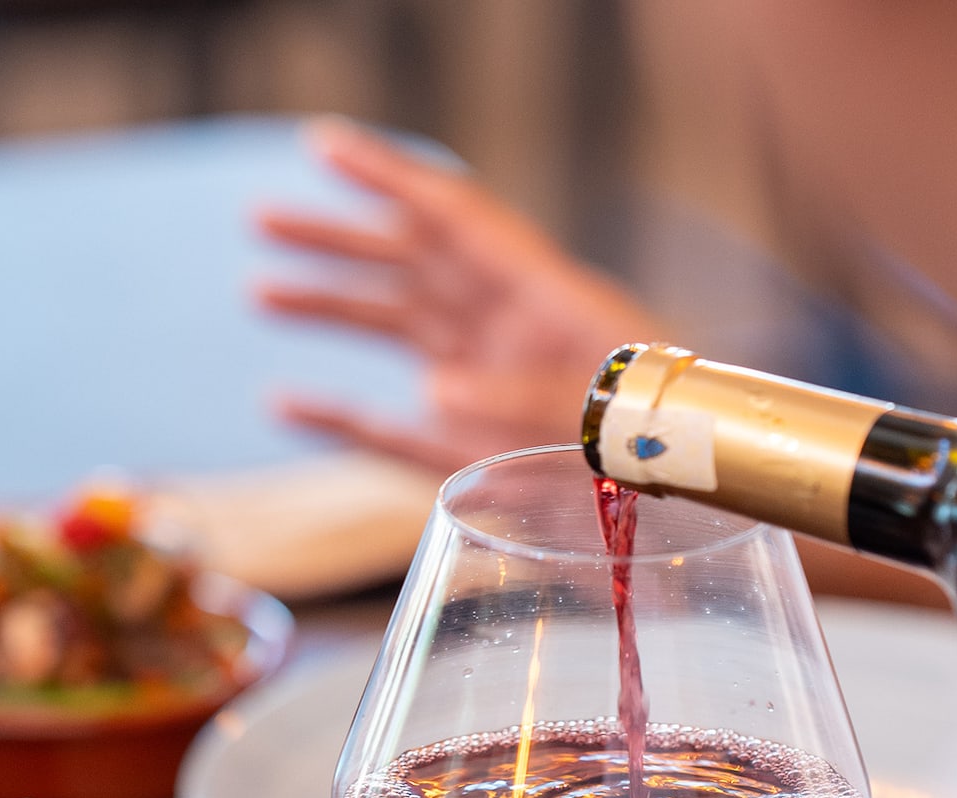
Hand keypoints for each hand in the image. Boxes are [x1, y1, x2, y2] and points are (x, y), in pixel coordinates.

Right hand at [257, 118, 662, 473]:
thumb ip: (520, 394)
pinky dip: (337, 418)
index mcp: (538, 294)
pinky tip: (283, 404)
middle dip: (336, 241)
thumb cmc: (666, 439)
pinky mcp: (471, 455)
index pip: (449, 217)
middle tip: (259, 218)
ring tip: (260, 291)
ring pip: (394, 331)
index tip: (321, 145)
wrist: (697, 493)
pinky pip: (390, 432)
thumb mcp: (602, 409)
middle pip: (408, 265)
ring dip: (329, 308)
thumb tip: (434, 389)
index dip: (384, 177)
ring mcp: (485, 387)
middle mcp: (503, 329)